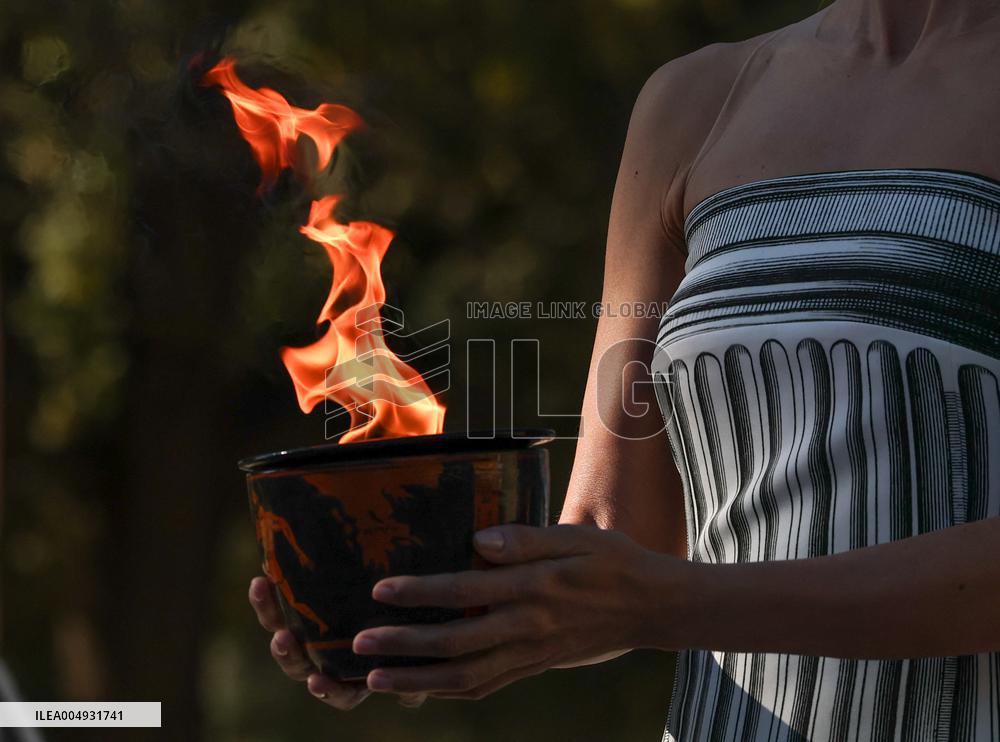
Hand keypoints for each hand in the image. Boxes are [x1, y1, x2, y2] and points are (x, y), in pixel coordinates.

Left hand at [247, 577, 426, 708]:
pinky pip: (279, 605)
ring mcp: (312, 635)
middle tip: (283, 641)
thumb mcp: (417, 656)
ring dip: (270, 616)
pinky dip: (267, 596)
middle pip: (302, 667)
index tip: (318, 682)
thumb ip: (412, 674)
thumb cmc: (418, 631)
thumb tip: (412, 695)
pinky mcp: (303, 606)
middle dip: (289, 656)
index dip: (328, 691)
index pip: (340, 694)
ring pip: (284, 635)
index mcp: (356, 678)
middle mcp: (329, 661)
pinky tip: (261, 577)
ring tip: (263, 592)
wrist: (408, 593)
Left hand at [352, 524, 667, 698]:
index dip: (421, 592)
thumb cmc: (611, 561)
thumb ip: (527, 538)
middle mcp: (527, 628)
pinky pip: (487, 686)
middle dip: (404, 646)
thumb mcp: (576, 536)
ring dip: (417, 680)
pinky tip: (423, 688)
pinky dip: (450, 691)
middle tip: (358, 644)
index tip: (380, 590)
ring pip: (466, 677)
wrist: (652, 607)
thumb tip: (479, 540)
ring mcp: (531, 654)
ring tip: (373, 681)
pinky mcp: (535, 666)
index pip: (466, 591)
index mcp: (534, 589)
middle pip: (455, 643)